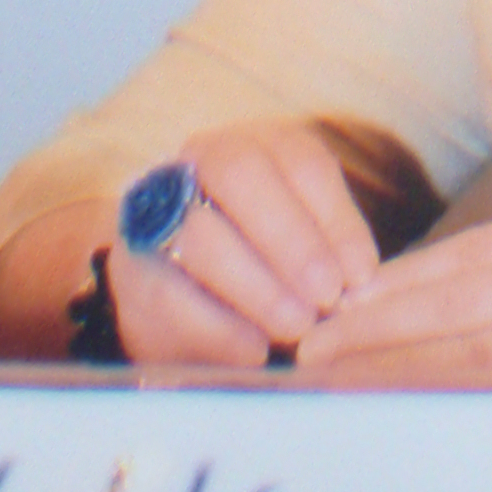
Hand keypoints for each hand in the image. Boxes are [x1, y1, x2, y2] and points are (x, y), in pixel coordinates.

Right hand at [111, 121, 381, 366]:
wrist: (177, 294)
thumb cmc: (260, 264)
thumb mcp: (299, 243)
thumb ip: (327, 253)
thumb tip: (359, 284)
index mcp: (256, 142)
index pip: (300, 159)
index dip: (335, 217)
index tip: (361, 274)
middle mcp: (201, 157)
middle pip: (241, 175)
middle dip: (292, 240)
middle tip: (327, 299)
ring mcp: (156, 205)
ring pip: (202, 233)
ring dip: (257, 286)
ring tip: (296, 327)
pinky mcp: (130, 264)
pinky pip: (168, 291)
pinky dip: (216, 324)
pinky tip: (253, 349)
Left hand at [294, 163, 491, 387]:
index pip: (467, 260)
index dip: (401, 281)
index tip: (348, 296)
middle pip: (450, 315)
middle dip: (374, 333)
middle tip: (311, 349)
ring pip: (465, 364)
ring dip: (393, 374)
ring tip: (335, 382)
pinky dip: (448, 402)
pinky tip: (409, 409)